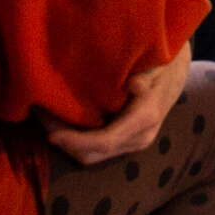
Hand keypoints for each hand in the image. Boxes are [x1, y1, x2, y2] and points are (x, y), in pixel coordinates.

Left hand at [51, 43, 189, 165]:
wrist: (176, 69)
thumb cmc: (162, 59)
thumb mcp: (156, 60)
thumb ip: (146, 74)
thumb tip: (134, 86)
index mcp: (145, 118)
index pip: (106, 141)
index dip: (76, 141)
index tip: (51, 134)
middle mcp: (139, 137)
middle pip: (92, 154)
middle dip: (62, 140)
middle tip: (38, 115)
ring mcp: (133, 143)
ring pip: (91, 155)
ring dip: (65, 141)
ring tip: (44, 116)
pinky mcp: (125, 142)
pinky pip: (95, 149)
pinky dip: (74, 140)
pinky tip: (59, 119)